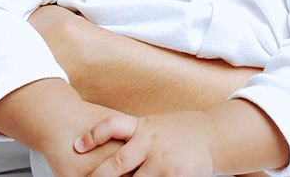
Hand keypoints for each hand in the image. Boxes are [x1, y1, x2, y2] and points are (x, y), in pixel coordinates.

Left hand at [76, 110, 216, 176]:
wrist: (212, 135)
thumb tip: (96, 150)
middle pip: (117, 164)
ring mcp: (164, 163)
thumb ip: (132, 139)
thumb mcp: (152, 127)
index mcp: (143, 127)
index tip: (77, 146)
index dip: (93, 135)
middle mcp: (151, 143)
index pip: (113, 126)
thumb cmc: (176, 132)